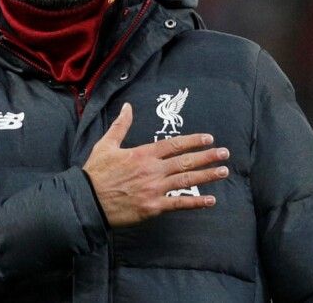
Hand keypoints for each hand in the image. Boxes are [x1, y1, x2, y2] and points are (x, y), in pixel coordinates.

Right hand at [83, 102, 228, 226]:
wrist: (87, 200)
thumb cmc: (96, 172)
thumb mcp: (106, 145)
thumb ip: (120, 126)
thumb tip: (127, 106)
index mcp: (142, 154)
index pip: (173, 145)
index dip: (192, 141)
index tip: (208, 139)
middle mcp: (152, 170)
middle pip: (185, 161)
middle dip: (207, 156)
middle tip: (225, 153)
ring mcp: (154, 189)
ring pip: (186, 180)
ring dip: (207, 175)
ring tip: (224, 171)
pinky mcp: (153, 207)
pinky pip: (179, 203)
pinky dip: (196, 202)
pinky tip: (211, 200)